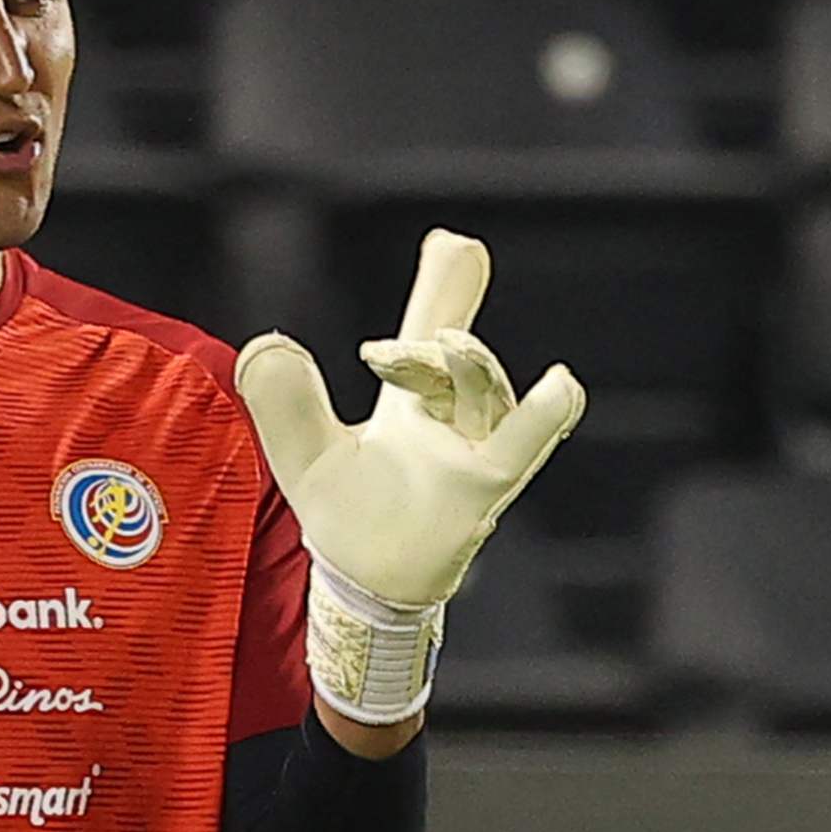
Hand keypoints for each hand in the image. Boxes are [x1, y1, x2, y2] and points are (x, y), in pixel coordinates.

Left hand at [233, 230, 587, 722]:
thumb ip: (284, 400)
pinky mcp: (481, 491)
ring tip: (439, 345)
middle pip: (459, 352)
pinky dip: (540, 418)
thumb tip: (268, 344)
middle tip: (454, 250)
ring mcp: (472, 452)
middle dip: (452, 302)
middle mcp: (450, 420)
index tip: (454, 241)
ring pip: (480, 391)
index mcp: (412, 403)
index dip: (444, 288)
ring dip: (462, 362)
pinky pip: (518, 447)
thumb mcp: (304, 453)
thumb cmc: (348, 520)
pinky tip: (562, 385)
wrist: (368, 590)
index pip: (429, 332)